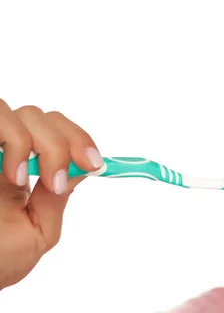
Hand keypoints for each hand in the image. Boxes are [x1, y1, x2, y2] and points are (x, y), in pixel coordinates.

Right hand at [0, 99, 102, 288]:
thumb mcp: (36, 234)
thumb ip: (56, 200)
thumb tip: (82, 167)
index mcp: (22, 169)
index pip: (57, 131)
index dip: (80, 140)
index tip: (94, 164)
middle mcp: (1, 152)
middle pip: (39, 116)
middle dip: (60, 143)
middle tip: (58, 181)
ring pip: (13, 111)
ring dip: (30, 141)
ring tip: (22, 180)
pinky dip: (11, 141)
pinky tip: (11, 175)